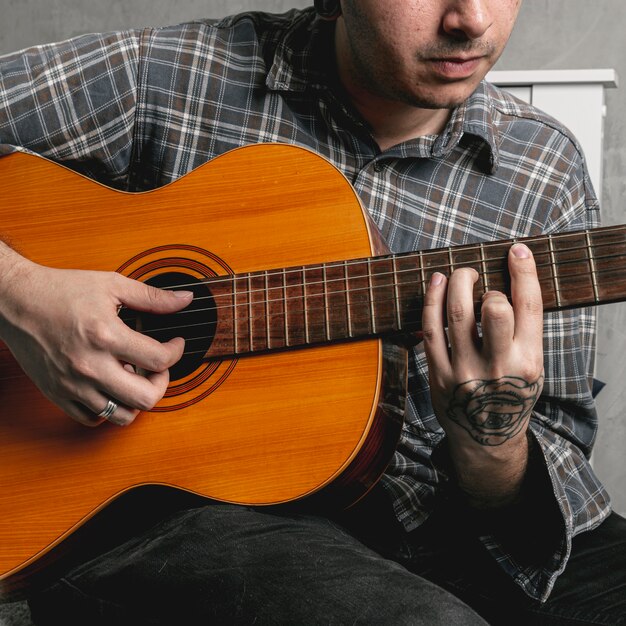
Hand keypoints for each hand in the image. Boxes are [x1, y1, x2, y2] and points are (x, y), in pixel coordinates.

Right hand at [0, 252, 192, 426]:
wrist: (14, 301)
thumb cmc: (60, 290)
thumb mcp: (112, 285)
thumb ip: (152, 297)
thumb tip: (185, 300)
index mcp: (106, 335)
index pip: (159, 360)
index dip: (176, 353)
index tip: (175, 345)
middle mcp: (90, 365)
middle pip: (146, 398)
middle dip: (162, 383)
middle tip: (158, 367)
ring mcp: (73, 384)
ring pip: (121, 415)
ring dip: (136, 399)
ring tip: (134, 377)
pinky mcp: (58, 394)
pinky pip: (93, 418)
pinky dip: (110, 408)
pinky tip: (111, 386)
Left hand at [422, 243, 543, 504]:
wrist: (486, 439)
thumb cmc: (510, 394)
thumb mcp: (531, 366)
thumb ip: (523, 329)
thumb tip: (510, 278)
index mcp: (529, 362)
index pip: (529, 307)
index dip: (524, 272)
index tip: (517, 250)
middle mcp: (499, 367)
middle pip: (494, 310)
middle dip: (483, 284)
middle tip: (475, 276)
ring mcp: (466, 372)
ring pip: (457, 316)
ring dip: (454, 284)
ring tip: (457, 274)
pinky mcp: (439, 375)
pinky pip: (431, 331)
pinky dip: (431, 301)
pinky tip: (434, 284)